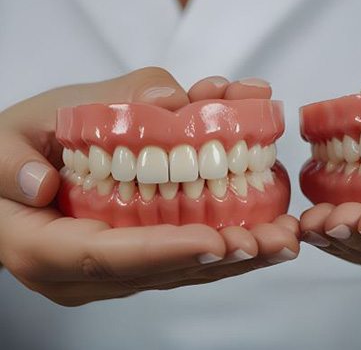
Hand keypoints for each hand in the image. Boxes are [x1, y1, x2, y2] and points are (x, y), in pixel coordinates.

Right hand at [0, 68, 298, 305]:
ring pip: (179, 271)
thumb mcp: (8, 133)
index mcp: (42, 247)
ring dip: (236, 257)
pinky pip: (182, 258)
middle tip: (276, 240)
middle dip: (222, 258)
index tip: (217, 240)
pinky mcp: (136, 257)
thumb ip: (14, 155)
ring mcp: (113, 271)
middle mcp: (82, 273)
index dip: (164, 252)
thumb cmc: (9, 151)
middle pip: (158, 271)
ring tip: (285, 239)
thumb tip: (53, 175)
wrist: (9, 175)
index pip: (106, 257)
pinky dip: (225, 246)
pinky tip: (264, 233)